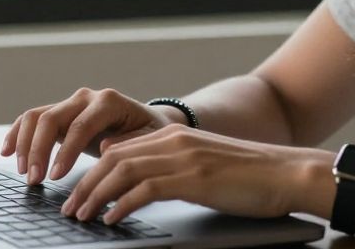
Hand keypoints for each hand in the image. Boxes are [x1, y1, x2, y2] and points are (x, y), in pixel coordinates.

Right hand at [0, 87, 180, 184]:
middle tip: (34, 179)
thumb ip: (130, 142)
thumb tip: (105, 146)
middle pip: (52, 118)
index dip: (66, 151)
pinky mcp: (60, 114)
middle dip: (39, 150)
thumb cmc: (148, 133)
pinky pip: (32, 119)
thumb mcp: (148, 139)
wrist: (146, 122)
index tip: (57, 176)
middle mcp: (86, 98)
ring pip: (37, 116)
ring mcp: (70, 104)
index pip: (81, 125)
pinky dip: (16, 133)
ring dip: (24, 144)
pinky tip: (6, 152)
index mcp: (109, 102)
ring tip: (23, 172)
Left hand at [58, 125, 332, 225]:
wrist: (285, 173)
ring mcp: (182, 158)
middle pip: (113, 158)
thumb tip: (138, 181)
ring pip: (121, 171)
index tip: (77, 191)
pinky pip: (144, 190)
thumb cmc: (249, 176)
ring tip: (80, 216)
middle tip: (68, 207)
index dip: (93, 170)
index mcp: (174, 136)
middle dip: (85, 183)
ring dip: (94, 195)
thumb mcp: (204, 165)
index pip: (120, 149)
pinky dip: (121, 205)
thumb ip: (172, 166)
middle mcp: (173, 141)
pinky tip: (110, 219)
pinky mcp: (192, 178)